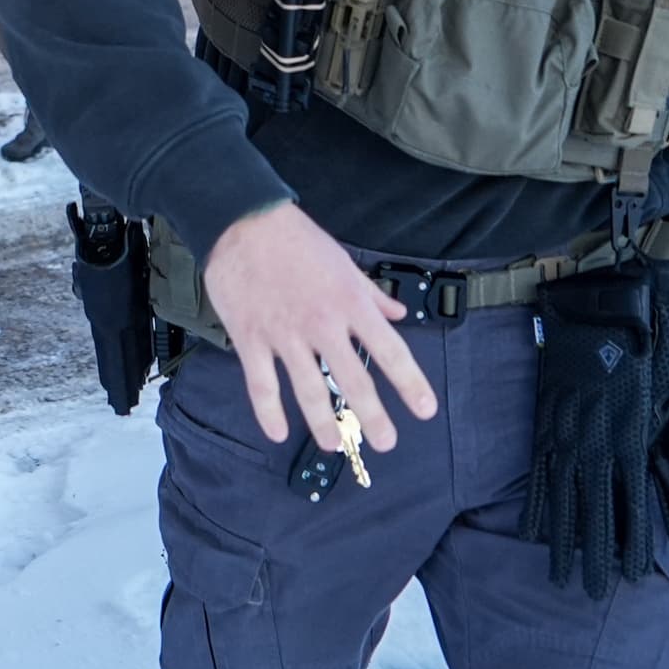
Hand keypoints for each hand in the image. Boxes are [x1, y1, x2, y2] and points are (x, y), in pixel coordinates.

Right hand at [201, 202, 438, 448]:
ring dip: (323, 423)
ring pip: (308, 389)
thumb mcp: (344, 261)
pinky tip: (277, 433)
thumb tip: (396, 311)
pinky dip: (269, 412)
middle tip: (385, 442)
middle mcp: (323, 324)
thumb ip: (370, 293)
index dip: (410, 384)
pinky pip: (262, 383)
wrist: (243, 222)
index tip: (425, 410)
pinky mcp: (251, 338)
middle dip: (373, 417)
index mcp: (351, 304)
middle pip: (354, 380)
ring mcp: (286, 334)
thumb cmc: (296, 238)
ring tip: (333, 445)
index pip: (390, 351)